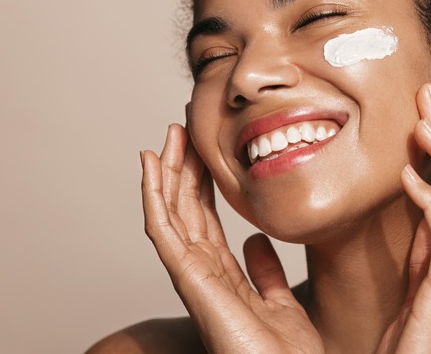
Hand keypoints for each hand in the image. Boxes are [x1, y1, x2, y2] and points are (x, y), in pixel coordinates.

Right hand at [140, 124, 322, 353]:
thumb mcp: (279, 300)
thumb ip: (264, 271)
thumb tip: (254, 240)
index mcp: (222, 277)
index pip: (205, 220)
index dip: (201, 184)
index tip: (202, 151)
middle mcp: (202, 274)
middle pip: (185, 211)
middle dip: (181, 170)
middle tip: (180, 130)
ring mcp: (193, 277)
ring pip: (170, 214)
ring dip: (165, 173)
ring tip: (165, 137)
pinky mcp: (189, 280)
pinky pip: (164, 232)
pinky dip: (154, 196)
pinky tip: (151, 166)